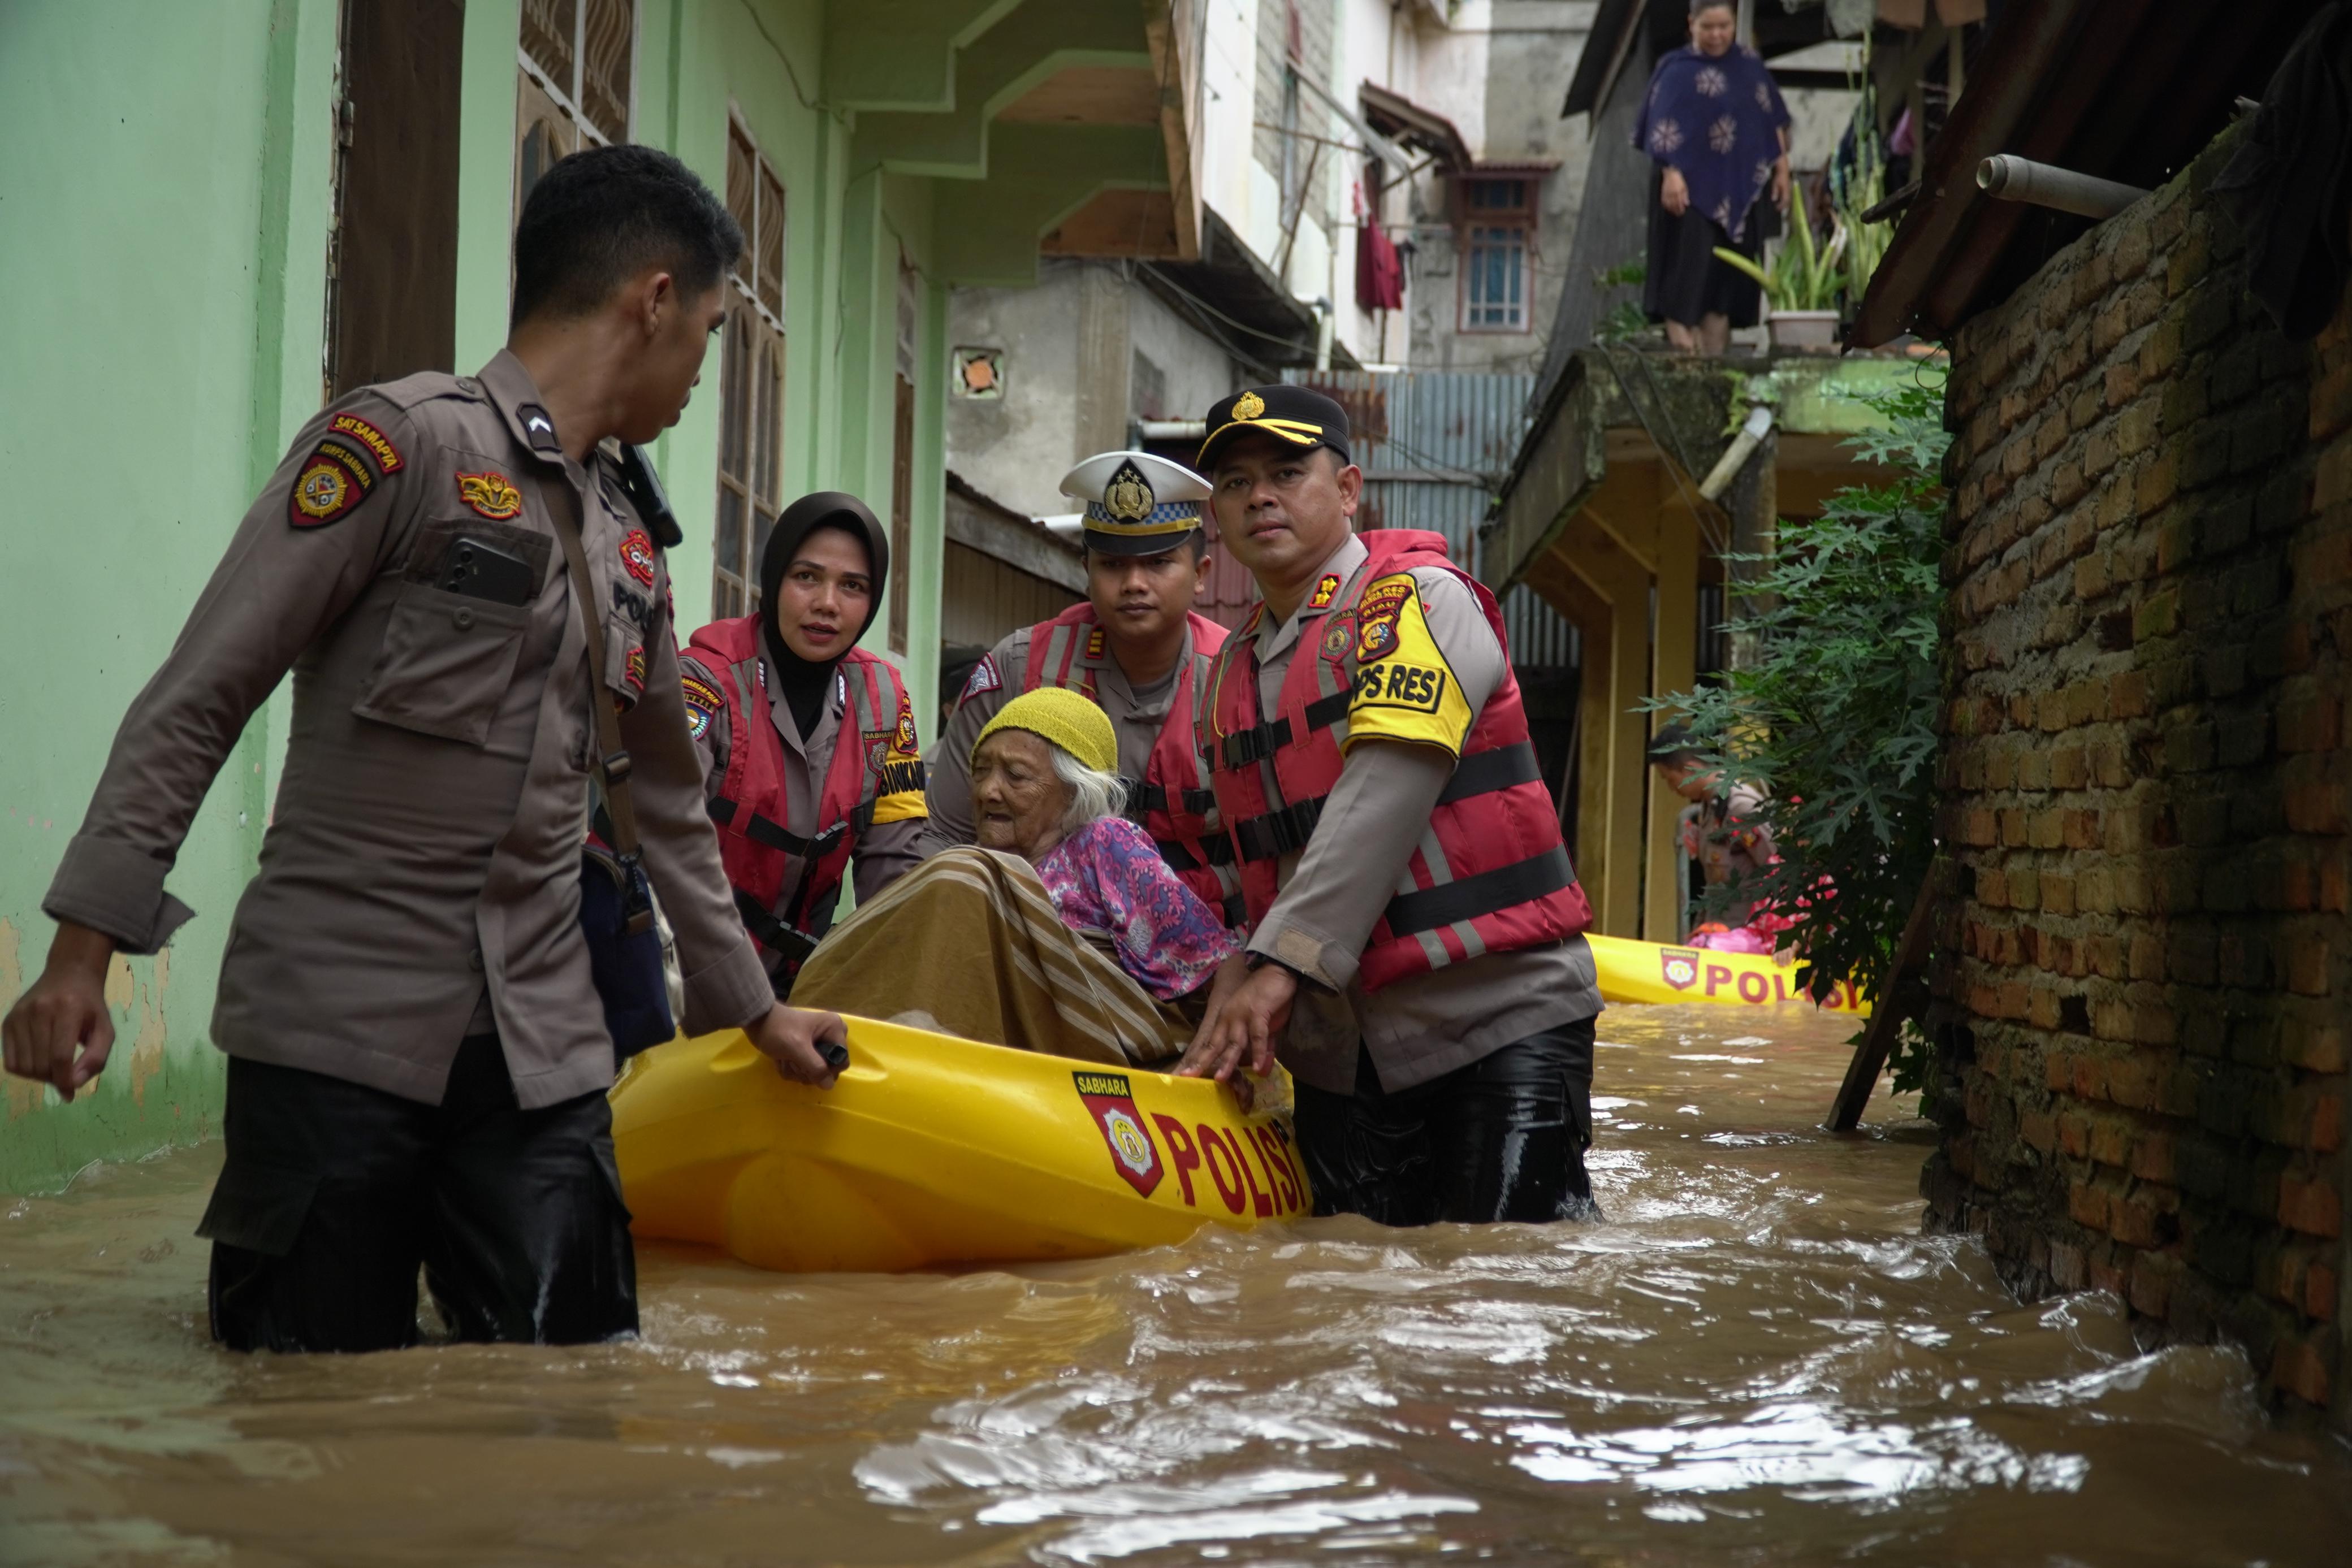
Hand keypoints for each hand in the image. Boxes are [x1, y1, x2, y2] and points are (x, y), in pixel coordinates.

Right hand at [2, 923, 117, 1100]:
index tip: (69, 1094)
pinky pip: (9, 1061)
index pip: (60, 1056)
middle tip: (65, 1077)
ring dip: (38, 1077)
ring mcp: (19, 1014)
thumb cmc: (90, 1006)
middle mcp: (39, 1009)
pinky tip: (38, 1062)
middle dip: (53, 1079)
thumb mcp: (105, 1029)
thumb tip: (73, 1083)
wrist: (69, 975)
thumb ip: (96, 1058)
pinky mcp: (7, 1021)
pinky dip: (24, 1070)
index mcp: (68, 1008)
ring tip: (53, 1068)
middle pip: (40, 1064)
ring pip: (22, 1066)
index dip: (64, 1081)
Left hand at [746, 1003, 844, 1088]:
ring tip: (785, 1058)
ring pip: (815, 1073)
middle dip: (807, 1070)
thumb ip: (815, 1067)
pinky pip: (805, 1070)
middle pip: (828, 1069)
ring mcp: (818, 1045)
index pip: (841, 1060)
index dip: (826, 1069)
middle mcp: (830, 1036)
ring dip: (797, 1070)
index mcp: (834, 1029)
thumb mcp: (797, 1048)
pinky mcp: (807, 1052)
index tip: (807, 1065)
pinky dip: (792, 1069)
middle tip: (793, 1060)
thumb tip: (829, 1086)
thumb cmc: (777, 1030)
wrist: (756, 1022)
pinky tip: (782, 1059)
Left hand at [1175, 960, 1295, 1086]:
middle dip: (1202, 1061)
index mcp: (1226, 1020)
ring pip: (1233, 1043)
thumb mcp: (1264, 1028)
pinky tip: (1258, 1068)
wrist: (1278, 972)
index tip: (1186, 1073)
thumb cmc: (1268, 999)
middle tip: (1189, 1076)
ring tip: (1221, 1079)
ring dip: (1227, 1061)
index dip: (1199, 1058)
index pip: (1210, 1043)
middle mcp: (1229, 1018)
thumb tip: (1262, 1073)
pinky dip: (1258, 1052)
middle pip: (1215, 1044)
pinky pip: (1257, 1036)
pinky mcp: (1258, 1012)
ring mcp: (1242, 1015)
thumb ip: (1263, 1050)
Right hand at [1660, 166, 1689, 216]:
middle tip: (1678, 214)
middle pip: (1673, 206)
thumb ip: (1685, 196)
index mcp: (1678, 192)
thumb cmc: (1679, 180)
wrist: (1670, 174)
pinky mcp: (1662, 194)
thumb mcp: (1684, 187)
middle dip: (1676, 211)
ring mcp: (1666, 194)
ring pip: (1668, 205)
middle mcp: (1672, 194)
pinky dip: (1665, 206)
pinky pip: (1664, 202)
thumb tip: (1687, 204)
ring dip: (1671, 210)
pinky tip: (1668, 208)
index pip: (1679, 204)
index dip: (1680, 209)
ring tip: (1673, 212)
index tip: (1682, 213)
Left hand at [1771, 158, 1791, 212]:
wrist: (1783, 170)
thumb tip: (1774, 199)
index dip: (1781, 206)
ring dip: (1784, 204)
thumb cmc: (1779, 176)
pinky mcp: (1787, 189)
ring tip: (1779, 207)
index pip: (1785, 201)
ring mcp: (1789, 190)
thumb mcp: (1775, 184)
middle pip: (1787, 201)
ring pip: (1788, 199)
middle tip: (1778, 209)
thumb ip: (1775, 191)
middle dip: (1783, 206)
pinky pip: (1787, 197)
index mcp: (1786, 190)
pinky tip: (1780, 201)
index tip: (1777, 209)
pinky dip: (1784, 200)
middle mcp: (1788, 191)